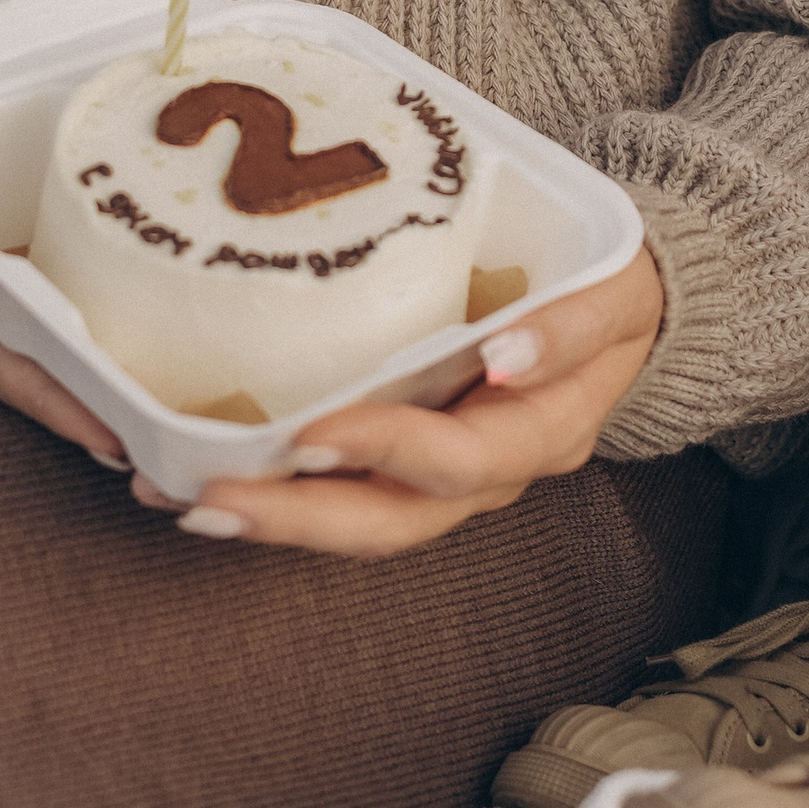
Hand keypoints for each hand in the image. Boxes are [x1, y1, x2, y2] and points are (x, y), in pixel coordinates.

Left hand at [150, 247, 667, 552]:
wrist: (626, 308)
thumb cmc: (614, 287)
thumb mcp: (616, 289)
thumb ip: (572, 323)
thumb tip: (505, 353)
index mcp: (540, 435)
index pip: (457, 462)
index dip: (385, 450)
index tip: (312, 431)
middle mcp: (487, 474)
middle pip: (390, 520)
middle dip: (298, 518)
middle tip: (210, 496)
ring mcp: (445, 476)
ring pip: (358, 520)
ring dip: (272, 517)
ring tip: (181, 496)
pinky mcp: (409, 459)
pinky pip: (343, 490)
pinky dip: (275, 489)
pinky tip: (199, 472)